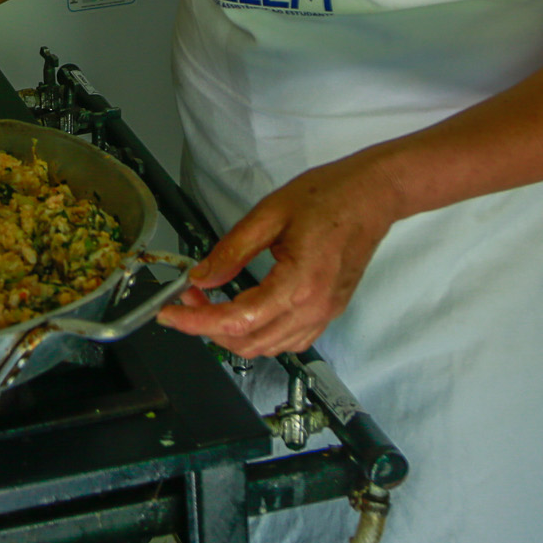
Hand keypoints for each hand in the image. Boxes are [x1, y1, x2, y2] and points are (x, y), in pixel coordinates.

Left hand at [155, 152, 405, 357]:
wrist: (373, 195)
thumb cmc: (329, 196)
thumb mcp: (269, 214)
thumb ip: (231, 250)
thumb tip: (202, 277)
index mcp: (298, 284)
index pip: (236, 321)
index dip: (196, 321)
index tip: (170, 314)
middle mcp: (314, 308)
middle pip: (249, 343)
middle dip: (209, 327)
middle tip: (188, 297)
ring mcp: (324, 314)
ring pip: (268, 347)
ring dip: (232, 333)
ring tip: (211, 300)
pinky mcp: (329, 311)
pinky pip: (288, 340)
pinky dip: (259, 334)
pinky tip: (243, 310)